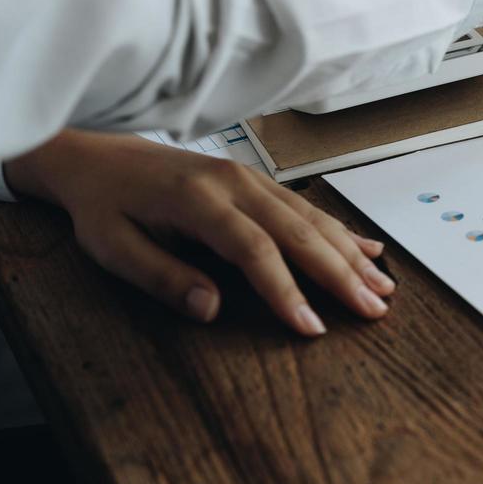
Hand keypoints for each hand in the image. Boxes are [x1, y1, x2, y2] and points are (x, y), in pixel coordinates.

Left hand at [4, 129, 394, 336]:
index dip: (287, 290)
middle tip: (373, 309)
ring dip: (350, 253)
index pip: (255, 250)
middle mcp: (235, 183)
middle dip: (340, 273)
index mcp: (199, 200)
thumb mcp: (113, 248)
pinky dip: (340, 230)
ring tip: (382, 286)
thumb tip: (211, 309)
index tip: (313, 327)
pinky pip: (306, 207)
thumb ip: (162, 276)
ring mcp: (251, 177)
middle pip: (298, 231)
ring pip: (311, 218)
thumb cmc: (104, 207)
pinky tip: (368, 249)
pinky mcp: (257, 181)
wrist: (100, 157)